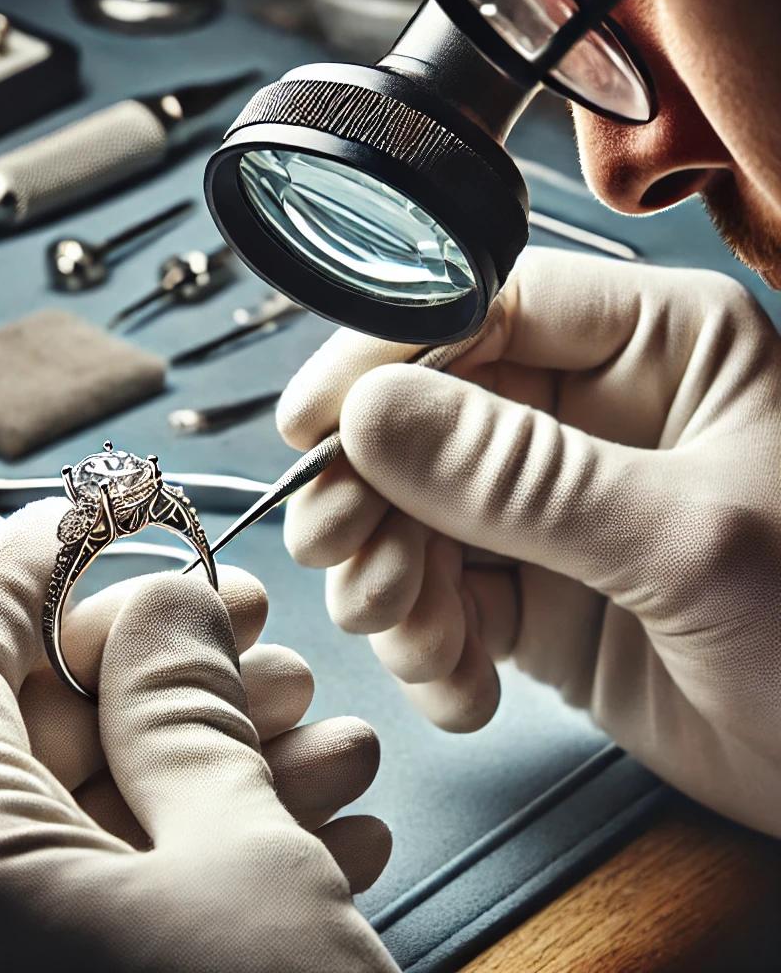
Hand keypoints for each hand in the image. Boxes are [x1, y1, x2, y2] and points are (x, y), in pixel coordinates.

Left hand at [0, 500, 396, 972]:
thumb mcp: (240, 863)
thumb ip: (183, 709)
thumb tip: (158, 601)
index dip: (34, 566)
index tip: (107, 514)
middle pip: (42, 735)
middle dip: (163, 667)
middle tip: (256, 628)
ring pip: (105, 817)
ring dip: (219, 758)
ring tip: (326, 734)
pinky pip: (134, 896)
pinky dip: (224, 848)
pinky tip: (327, 827)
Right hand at [278, 247, 780, 837]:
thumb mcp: (685, 541)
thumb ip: (524, 476)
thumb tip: (371, 414)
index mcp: (655, 346)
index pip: (483, 309)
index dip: (383, 359)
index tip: (310, 423)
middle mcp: (592, 413)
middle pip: (427, 420)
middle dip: (373, 494)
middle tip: (341, 552)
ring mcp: (557, 506)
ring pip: (418, 515)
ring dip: (394, 581)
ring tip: (420, 641)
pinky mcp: (538, 590)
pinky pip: (444, 597)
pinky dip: (430, 646)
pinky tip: (461, 686)